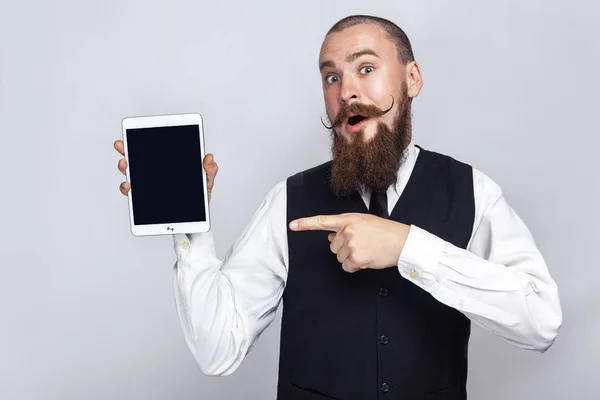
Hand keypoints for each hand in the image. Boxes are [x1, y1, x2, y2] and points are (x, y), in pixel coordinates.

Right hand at [113, 140, 218, 203]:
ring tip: (125, 165)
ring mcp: (148, 188)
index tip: (134, 135)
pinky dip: (128, 189)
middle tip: (123, 147)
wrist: (196, 219)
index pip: (153, 150)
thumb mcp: (206, 181)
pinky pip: (133, 195)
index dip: (142, 141)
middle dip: (127, 151)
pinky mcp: (145, 202)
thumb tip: (209, 158)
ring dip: (125, 169)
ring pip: (131, 175)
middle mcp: (154, 174)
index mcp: (168, 165)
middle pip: (137, 159)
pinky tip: (129, 186)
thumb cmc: (199, 197)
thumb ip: (209, 170)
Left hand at [289, 213, 410, 272]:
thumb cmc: (385, 231)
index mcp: (348, 219)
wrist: (402, 241)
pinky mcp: (356, 258)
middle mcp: (347, 231)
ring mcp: (351, 245)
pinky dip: (355, 266)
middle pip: (332, 246)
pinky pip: (346, 266)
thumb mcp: (363, 222)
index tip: (292, 225)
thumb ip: (345, 228)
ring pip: (339, 257)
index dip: (305, 223)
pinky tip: (366, 258)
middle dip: (343, 247)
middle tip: (361, 244)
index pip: (322, 221)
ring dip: (350, 257)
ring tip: (366, 250)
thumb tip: (330, 237)